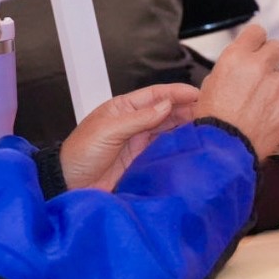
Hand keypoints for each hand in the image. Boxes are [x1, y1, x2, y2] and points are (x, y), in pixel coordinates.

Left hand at [59, 83, 198, 191]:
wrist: (68, 186)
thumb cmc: (79, 154)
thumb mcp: (108, 131)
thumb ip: (138, 118)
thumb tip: (166, 105)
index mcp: (123, 108)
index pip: (156, 95)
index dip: (177, 92)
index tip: (198, 93)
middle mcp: (133, 123)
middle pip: (166, 112)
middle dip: (187, 109)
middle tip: (210, 111)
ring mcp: (138, 143)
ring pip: (168, 130)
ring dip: (185, 127)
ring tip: (206, 127)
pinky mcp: (141, 162)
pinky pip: (164, 150)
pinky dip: (178, 147)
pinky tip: (190, 146)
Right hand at [194, 24, 278, 155]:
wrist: (222, 151)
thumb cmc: (212, 122)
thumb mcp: (210, 86)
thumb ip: (230, 70)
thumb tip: (240, 67)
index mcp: (236, 58)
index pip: (257, 32)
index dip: (257, 42)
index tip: (257, 49)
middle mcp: (259, 67)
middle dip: (273, 59)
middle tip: (266, 75)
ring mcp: (278, 87)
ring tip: (269, 101)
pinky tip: (273, 119)